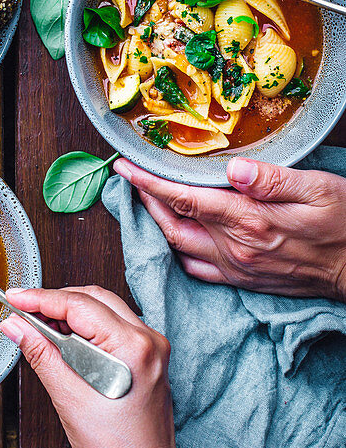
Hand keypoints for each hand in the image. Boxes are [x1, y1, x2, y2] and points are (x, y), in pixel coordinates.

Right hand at [1, 287, 222, 447]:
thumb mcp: (69, 399)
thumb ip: (41, 355)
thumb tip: (16, 326)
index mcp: (134, 347)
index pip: (79, 305)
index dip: (41, 299)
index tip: (15, 298)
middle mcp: (150, 340)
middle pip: (95, 299)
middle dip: (56, 301)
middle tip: (23, 311)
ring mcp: (154, 347)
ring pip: (105, 308)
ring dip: (72, 312)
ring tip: (40, 325)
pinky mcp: (151, 356)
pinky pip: (115, 325)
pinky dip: (88, 326)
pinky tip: (66, 338)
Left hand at [115, 157, 345, 301]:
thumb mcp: (319, 189)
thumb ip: (273, 179)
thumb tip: (233, 168)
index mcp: (250, 222)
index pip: (185, 200)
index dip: (150, 183)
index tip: (126, 167)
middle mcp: (237, 250)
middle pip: (172, 225)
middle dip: (145, 201)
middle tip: (128, 178)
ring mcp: (238, 269)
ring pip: (180, 248)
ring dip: (158, 224)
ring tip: (146, 200)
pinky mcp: (244, 280)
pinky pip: (197, 269)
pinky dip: (178, 250)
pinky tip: (175, 234)